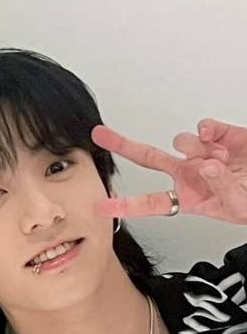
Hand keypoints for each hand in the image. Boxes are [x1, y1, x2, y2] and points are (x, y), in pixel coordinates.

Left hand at [92, 119, 246, 223]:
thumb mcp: (236, 205)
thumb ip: (221, 187)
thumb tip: (206, 167)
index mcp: (186, 198)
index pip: (150, 203)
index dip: (125, 206)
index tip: (101, 206)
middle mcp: (188, 173)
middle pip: (148, 158)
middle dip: (123, 145)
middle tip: (100, 134)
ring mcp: (200, 153)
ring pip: (181, 141)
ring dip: (198, 150)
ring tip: (221, 162)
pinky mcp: (218, 135)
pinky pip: (203, 127)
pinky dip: (207, 131)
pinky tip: (214, 139)